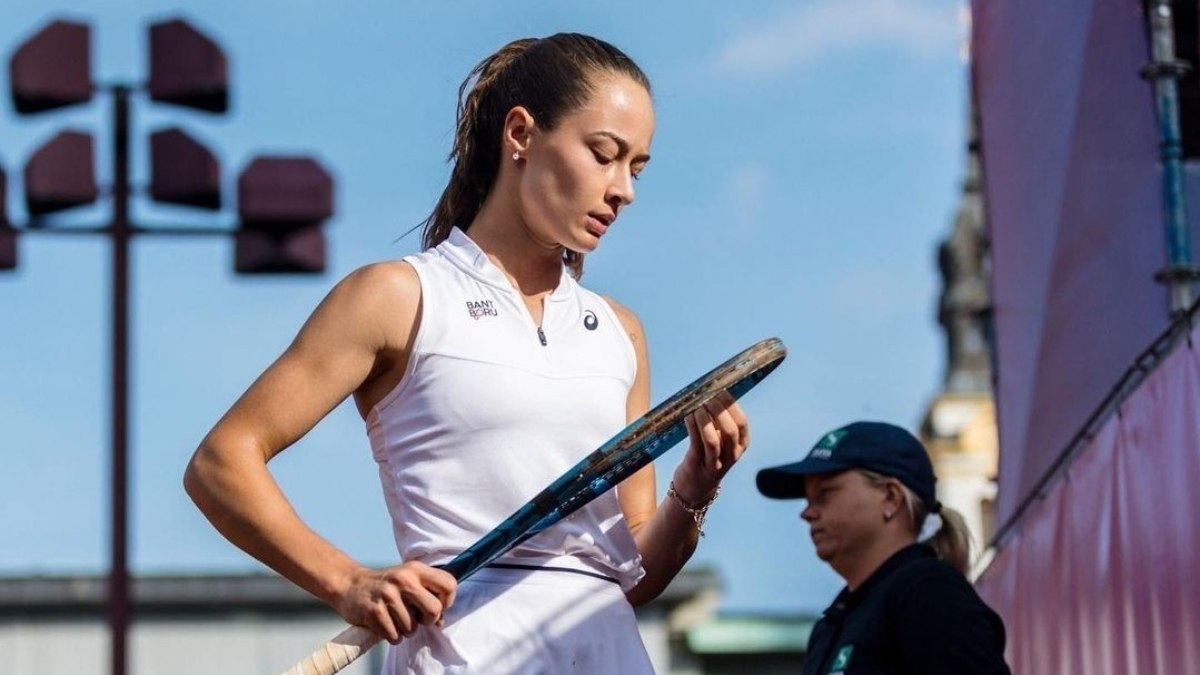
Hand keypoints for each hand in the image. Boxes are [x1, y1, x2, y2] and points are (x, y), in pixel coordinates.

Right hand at [332, 561, 456, 643]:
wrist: (350, 584)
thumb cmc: (386, 587)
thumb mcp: (409, 581)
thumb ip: (428, 596)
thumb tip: (441, 620)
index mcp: (416, 569)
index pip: (449, 584)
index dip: (447, 601)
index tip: (437, 606)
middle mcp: (403, 579)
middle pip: (434, 610)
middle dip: (428, 620)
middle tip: (417, 617)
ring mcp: (388, 595)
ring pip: (412, 628)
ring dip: (405, 630)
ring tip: (395, 618)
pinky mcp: (374, 611)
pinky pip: (394, 636)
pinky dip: (392, 636)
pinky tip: (385, 624)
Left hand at [675, 390, 749, 502]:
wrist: (695, 488)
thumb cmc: (707, 456)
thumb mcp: (721, 441)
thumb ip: (720, 421)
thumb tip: (711, 391)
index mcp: (741, 445)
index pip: (741, 421)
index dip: (731, 403)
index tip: (720, 388)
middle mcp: (732, 455)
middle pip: (730, 429)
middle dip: (718, 409)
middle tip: (707, 395)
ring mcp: (716, 462)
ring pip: (713, 439)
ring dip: (704, 418)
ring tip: (697, 404)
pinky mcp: (698, 464)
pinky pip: (696, 443)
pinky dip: (692, 425)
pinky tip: (688, 414)